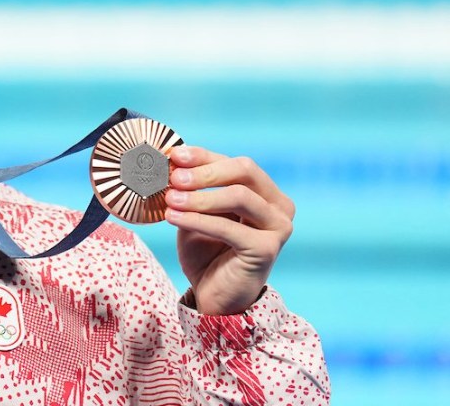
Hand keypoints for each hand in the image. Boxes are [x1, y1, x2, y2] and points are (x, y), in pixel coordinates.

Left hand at [164, 146, 294, 315]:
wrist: (214, 295)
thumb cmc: (206, 251)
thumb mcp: (195, 212)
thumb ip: (191, 188)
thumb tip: (170, 160)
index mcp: (265, 192)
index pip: (235, 164)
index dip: (204, 156)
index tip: (174, 155)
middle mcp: (279, 206)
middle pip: (245, 171)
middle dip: (206, 171)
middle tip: (174, 177)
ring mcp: (278, 227)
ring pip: (239, 196)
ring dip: (200, 197)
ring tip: (170, 199)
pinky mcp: (268, 249)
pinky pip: (229, 227)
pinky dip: (198, 219)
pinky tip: (172, 217)